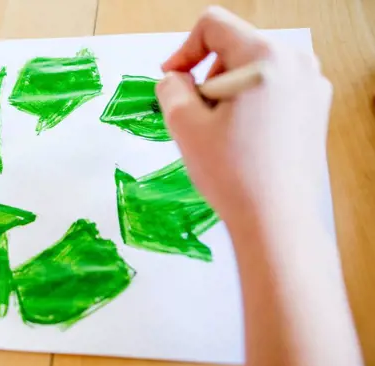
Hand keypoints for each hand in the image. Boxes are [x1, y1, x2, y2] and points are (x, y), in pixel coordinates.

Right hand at [156, 7, 331, 226]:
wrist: (276, 220)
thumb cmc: (231, 172)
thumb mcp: (183, 124)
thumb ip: (171, 87)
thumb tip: (176, 78)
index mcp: (265, 56)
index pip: (213, 25)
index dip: (183, 50)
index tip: (172, 81)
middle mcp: (296, 62)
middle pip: (235, 47)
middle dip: (208, 76)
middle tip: (196, 117)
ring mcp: (312, 86)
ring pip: (253, 70)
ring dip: (227, 92)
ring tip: (219, 132)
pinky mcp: (315, 109)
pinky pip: (272, 90)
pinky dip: (249, 104)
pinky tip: (242, 140)